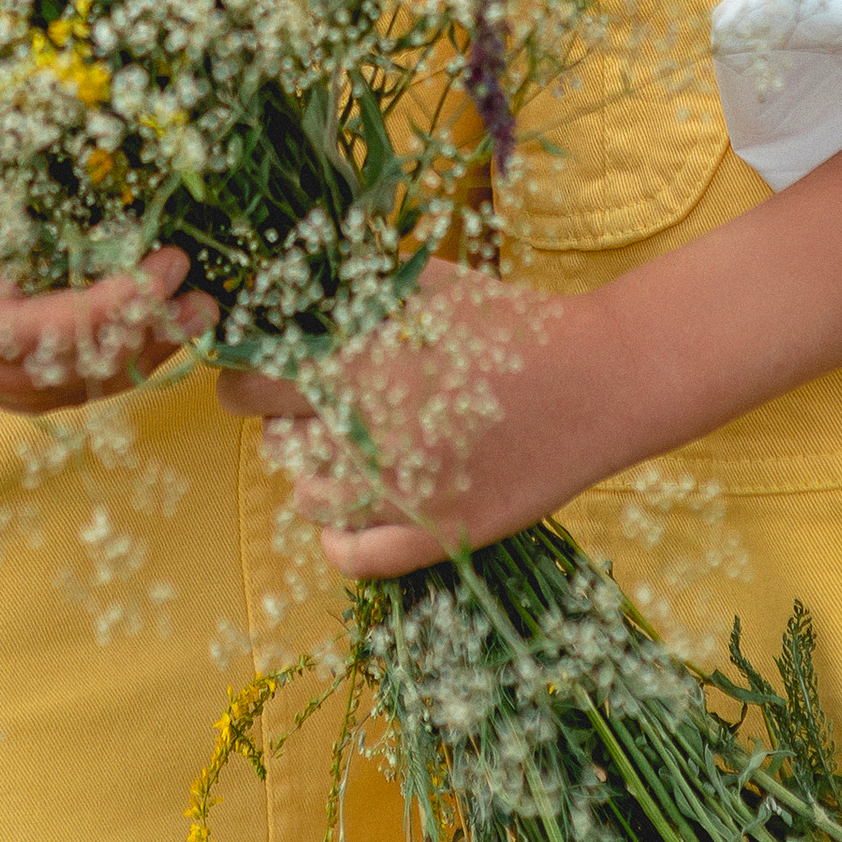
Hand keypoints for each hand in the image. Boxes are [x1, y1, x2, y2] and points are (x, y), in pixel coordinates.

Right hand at [0, 87, 216, 406]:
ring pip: (34, 384)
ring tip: (179, 312)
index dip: (105, 314)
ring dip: (113, 355)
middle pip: (50, 384)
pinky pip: (7, 359)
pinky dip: (69, 342)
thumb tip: (31, 134)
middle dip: (136, 348)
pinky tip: (104, 300)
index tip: (163, 269)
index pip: (31, 339)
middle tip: (205, 301)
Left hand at [218, 261, 615, 573]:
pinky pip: (352, 556)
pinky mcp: (436, 536)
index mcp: (358, 367)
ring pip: (307, 498)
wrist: (596, 382)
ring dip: (313, 470)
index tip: (260, 365)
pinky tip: (350, 510)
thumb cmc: (509, 321)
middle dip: (283, 419)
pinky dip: (338, 536)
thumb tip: (289, 288)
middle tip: (314, 401)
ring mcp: (401, 495)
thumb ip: (353, 288)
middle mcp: (368, 437)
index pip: (250, 385)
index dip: (245, 373)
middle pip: (275, 443)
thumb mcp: (425, 285)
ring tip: (345, 443)